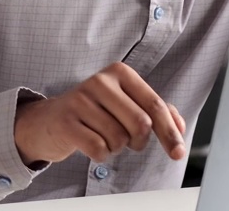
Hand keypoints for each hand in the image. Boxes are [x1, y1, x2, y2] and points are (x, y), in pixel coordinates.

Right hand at [13, 62, 187, 165]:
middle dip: (139, 141)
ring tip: (103, 136)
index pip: (155, 105)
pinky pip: (99, 149)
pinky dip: (100, 154)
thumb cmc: (94, 112)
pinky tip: (90, 143)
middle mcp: (101, 81)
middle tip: (129, 141)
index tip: (178, 152)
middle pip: (140, 124)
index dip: (169, 132)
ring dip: (116, 147)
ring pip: (119, 139)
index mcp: (120, 72)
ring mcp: (81, 100)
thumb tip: (180, 127)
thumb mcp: (125, 103)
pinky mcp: (67, 121)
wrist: (49, 120)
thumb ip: (156, 111)